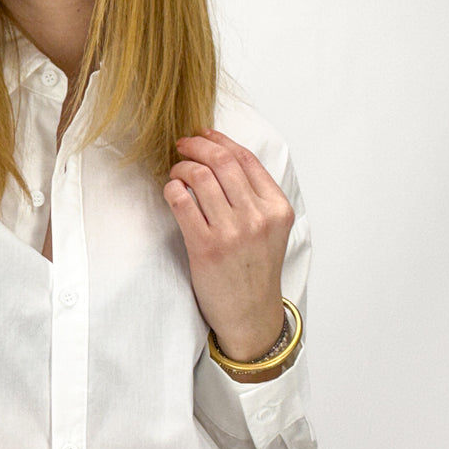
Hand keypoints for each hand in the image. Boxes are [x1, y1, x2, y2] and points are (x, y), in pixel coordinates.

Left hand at [163, 129, 293, 361]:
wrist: (250, 314)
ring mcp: (232, 232)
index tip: (203, 135)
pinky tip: (171, 191)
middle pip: (222, 162)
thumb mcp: (270, 230)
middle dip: (197, 146)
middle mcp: (257, 217)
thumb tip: (221, 158)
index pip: (246, 159)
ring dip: (182, 167)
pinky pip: (182, 202)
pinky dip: (172, 189)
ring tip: (176, 172)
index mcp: (277, 209)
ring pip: (201, 177)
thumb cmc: (255, 271)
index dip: (220, 140)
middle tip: (182, 145)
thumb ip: (255, 196)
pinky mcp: (206, 247)